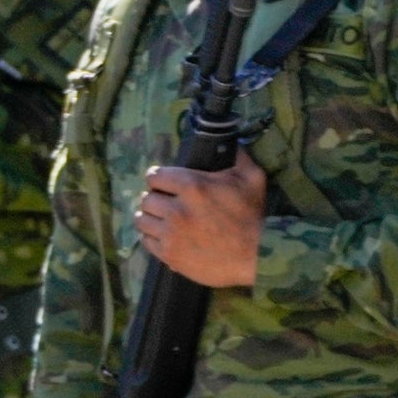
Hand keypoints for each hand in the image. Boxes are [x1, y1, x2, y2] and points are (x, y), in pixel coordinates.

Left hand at [135, 153, 266, 287]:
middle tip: (165, 202)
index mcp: (192, 186)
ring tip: (161, 218)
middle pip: (146, 199)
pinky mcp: (168, 255)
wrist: (255, 256)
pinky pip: (145, 241)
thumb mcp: (251, 178)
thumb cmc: (253, 215)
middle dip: (155, 198)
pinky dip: (152, 237)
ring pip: (141, 220)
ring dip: (150, 217)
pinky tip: (164, 235)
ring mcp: (170, 234)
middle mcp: (176, 210)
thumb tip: (229, 140)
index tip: (164, 182)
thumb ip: (237, 156)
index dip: (158, 178)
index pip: (154, 176)